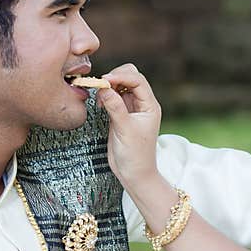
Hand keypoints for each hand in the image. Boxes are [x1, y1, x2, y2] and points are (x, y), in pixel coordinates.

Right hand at [96, 64, 161, 187]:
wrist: (134, 173)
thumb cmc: (135, 155)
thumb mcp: (125, 129)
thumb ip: (115, 107)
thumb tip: (104, 87)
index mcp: (150, 105)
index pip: (138, 81)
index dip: (121, 76)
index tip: (105, 80)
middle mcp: (142, 104)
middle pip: (131, 77)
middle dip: (115, 77)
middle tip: (101, 86)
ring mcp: (131, 108)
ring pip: (121, 86)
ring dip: (109, 86)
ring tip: (100, 99)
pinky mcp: (121, 114)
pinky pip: (113, 97)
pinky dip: (105, 95)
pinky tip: (100, 104)